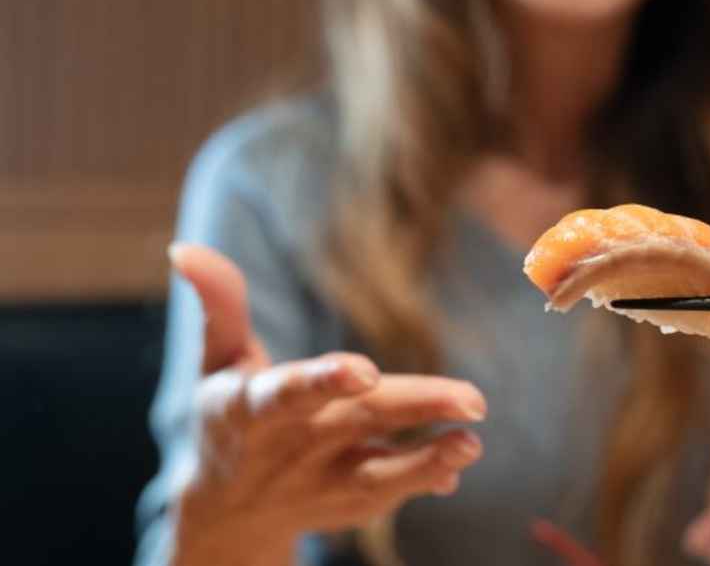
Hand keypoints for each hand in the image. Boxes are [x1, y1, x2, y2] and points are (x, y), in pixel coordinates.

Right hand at [167, 244, 487, 565]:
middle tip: (473, 399)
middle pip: (358, 422)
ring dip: (427, 461)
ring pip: (378, 473)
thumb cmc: (228, 414)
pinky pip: (389, 494)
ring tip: (471, 444)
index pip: (286, 393)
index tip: (363, 371)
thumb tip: (185, 249)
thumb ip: (219, 304)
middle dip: (415, 407)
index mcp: (252, 408)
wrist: (225, 510)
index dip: (323, 381)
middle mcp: (293, 447)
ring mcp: (323, 481)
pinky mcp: (348, 505)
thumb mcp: (217, 360)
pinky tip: (458, 459)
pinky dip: (425, 477)